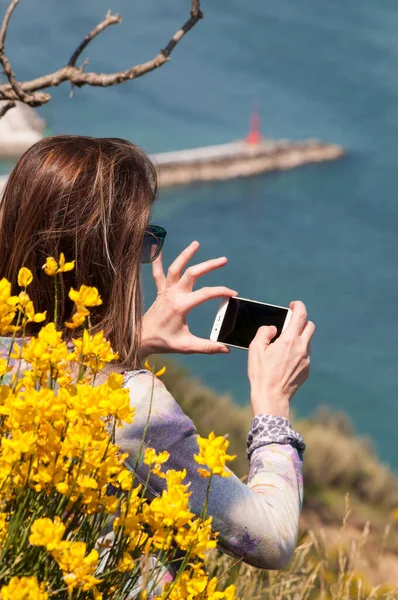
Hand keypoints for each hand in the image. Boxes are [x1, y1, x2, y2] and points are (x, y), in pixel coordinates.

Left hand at [140, 241, 236, 359]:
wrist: (141, 339)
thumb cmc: (163, 342)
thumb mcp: (186, 346)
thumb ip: (207, 347)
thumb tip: (226, 349)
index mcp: (181, 306)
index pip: (205, 294)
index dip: (221, 292)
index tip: (233, 294)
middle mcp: (173, 294)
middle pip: (192, 274)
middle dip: (209, 265)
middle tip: (223, 260)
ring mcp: (165, 291)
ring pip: (175, 268)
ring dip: (185, 255)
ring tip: (196, 244)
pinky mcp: (160, 292)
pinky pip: (157, 273)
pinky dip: (156, 260)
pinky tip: (155, 247)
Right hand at [248, 301, 314, 418]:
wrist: (271, 397)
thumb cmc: (261, 373)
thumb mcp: (255, 348)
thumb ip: (264, 332)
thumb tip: (273, 328)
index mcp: (289, 340)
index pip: (300, 315)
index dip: (298, 306)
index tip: (293, 305)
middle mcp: (301, 348)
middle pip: (309, 326)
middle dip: (301, 321)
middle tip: (289, 325)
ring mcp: (306, 359)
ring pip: (307, 341)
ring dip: (298, 338)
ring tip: (283, 347)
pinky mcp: (307, 369)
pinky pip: (305, 355)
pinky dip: (298, 352)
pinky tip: (285, 361)